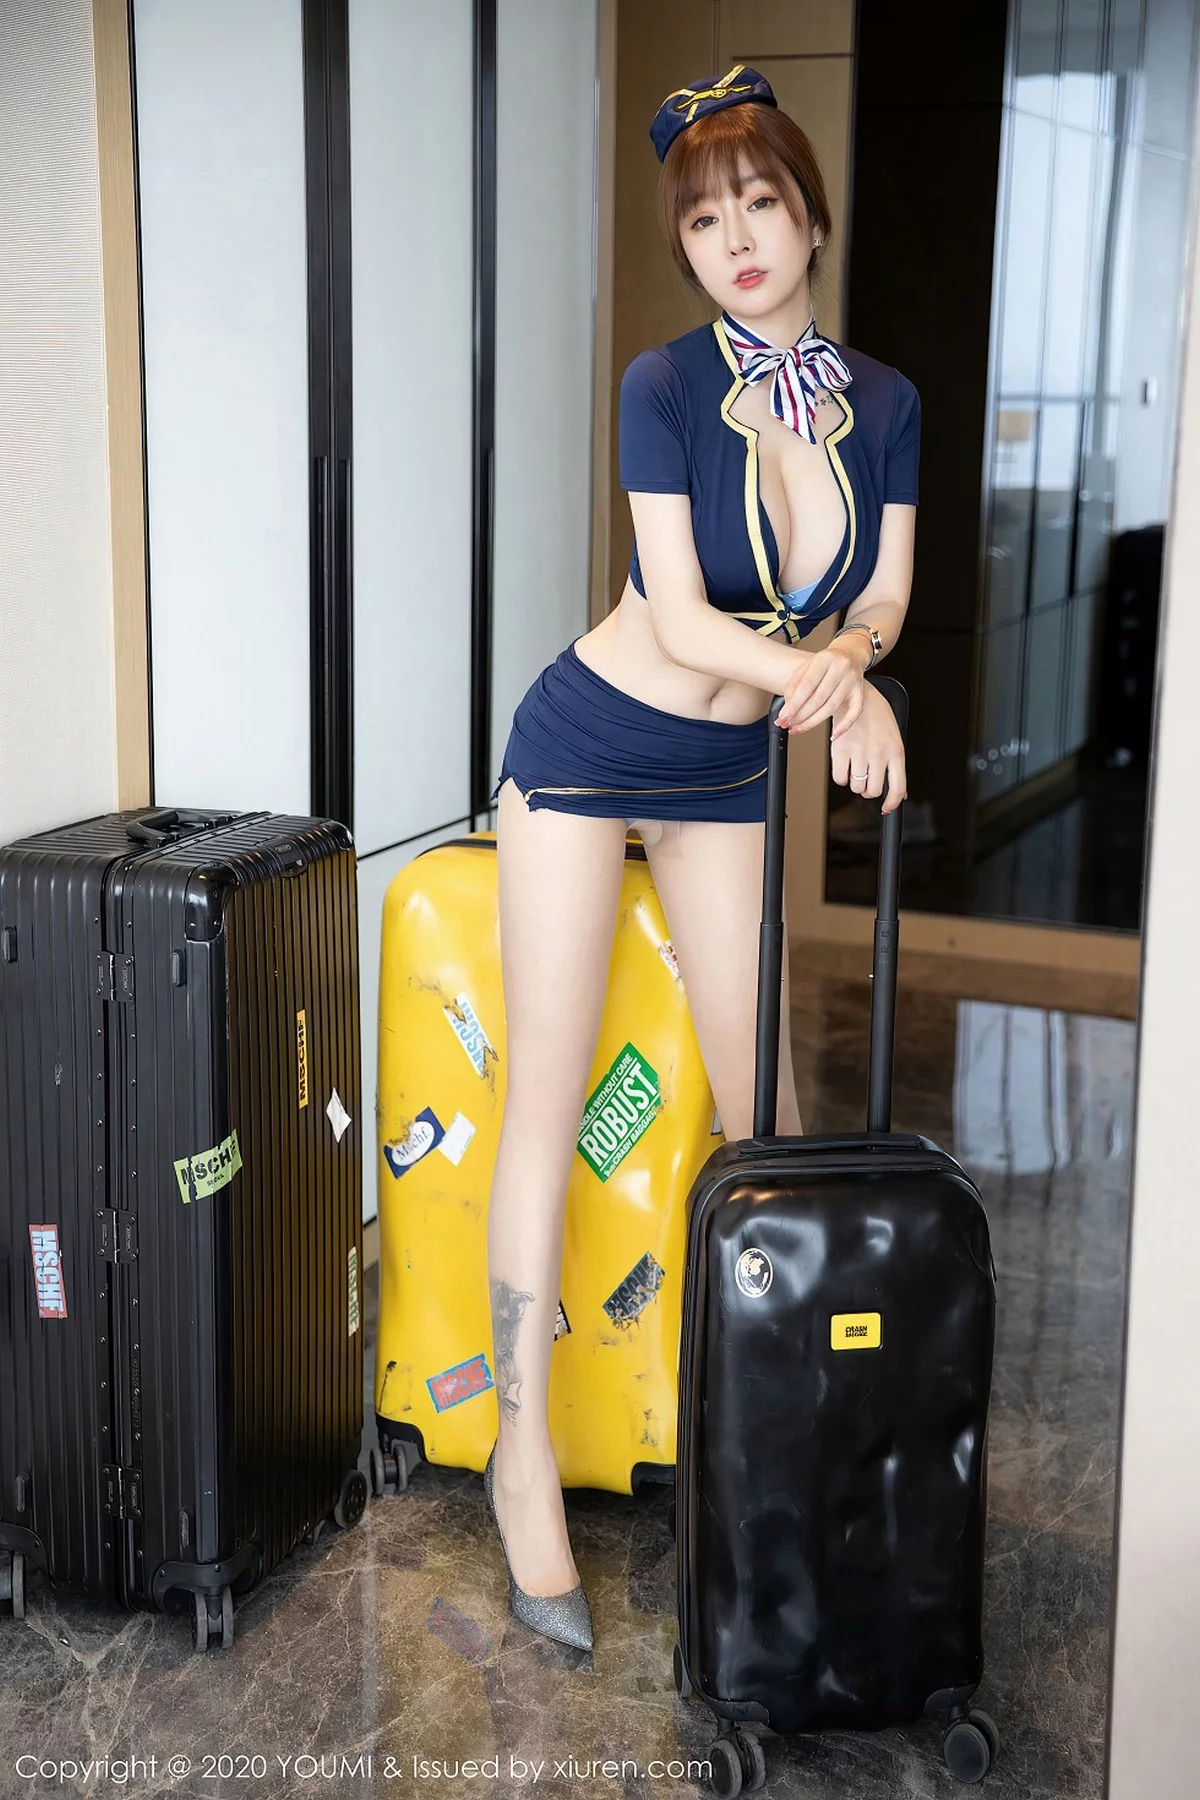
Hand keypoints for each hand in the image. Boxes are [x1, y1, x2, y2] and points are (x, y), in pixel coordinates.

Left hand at [777, 640, 867, 737]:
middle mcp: (841, 668)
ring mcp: (853, 681)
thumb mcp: (806, 666)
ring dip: (813, 722)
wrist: (850, 654)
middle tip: (788, 724)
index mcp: (825, 659)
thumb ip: (795, 684)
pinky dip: (844, 726)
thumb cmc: (826, 662)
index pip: (807, 685)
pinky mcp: (861, 692)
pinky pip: (854, 712)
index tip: (783, 716)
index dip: (794, 704)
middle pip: (819, 698)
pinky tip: (833, 735)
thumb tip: (787, 707)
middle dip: (801, 715)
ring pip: (832, 707)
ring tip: (798, 728)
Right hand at [830, 681, 906, 813]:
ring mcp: (859, 752)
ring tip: (855, 769)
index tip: (886, 808)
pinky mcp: (840, 749)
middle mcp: (879, 753)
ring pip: (856, 786)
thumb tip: (900, 792)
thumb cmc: (876, 715)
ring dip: (855, 783)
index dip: (892, 803)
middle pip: (873, 791)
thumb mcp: (894, 737)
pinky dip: (841, 777)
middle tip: (866, 779)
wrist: (855, 692)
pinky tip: (844, 766)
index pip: (898, 787)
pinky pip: (839, 779)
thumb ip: (896, 764)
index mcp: (896, 750)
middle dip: (869, 789)